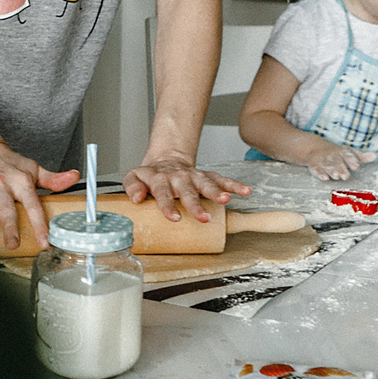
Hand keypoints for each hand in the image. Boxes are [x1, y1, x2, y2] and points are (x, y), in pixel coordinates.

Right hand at [0, 141, 79, 246]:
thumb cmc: (9, 164)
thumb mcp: (32, 169)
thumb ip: (53, 179)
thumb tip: (75, 177)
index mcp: (21, 181)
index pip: (32, 205)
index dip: (39, 223)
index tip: (45, 239)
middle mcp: (2, 183)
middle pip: (7, 208)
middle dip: (11, 227)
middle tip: (13, 245)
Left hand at [124, 151, 248, 224]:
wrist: (167, 160)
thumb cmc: (151, 175)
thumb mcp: (134, 177)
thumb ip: (132, 186)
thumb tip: (137, 199)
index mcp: (160, 179)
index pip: (163, 193)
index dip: (167, 205)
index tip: (174, 217)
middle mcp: (180, 178)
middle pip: (188, 191)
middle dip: (196, 205)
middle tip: (204, 217)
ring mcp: (195, 177)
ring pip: (208, 184)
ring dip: (218, 192)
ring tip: (226, 200)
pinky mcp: (207, 176)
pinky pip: (222, 180)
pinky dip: (234, 185)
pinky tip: (245, 191)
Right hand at [302, 140, 372, 181]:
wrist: (315, 149)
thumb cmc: (337, 153)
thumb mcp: (349, 152)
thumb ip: (362, 156)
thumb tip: (375, 155)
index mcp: (341, 151)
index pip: (347, 155)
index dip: (351, 160)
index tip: (356, 166)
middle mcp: (332, 155)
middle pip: (337, 162)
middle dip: (341, 169)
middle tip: (346, 176)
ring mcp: (323, 160)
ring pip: (328, 166)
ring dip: (332, 171)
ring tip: (337, 177)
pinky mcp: (315, 165)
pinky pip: (317, 169)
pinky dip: (320, 174)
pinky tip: (325, 178)